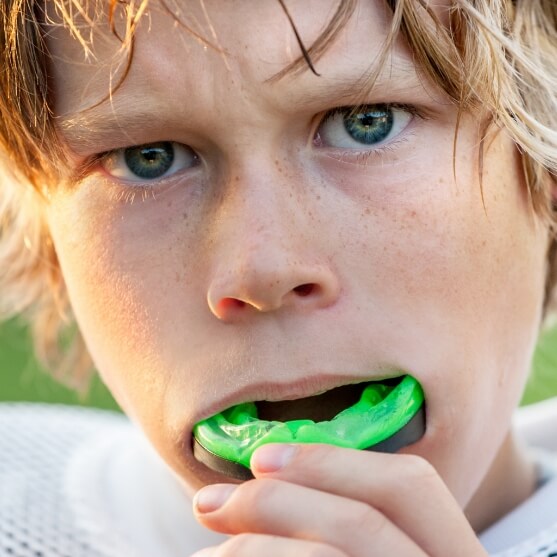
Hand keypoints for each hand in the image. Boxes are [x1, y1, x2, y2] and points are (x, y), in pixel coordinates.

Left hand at [191, 444, 487, 555]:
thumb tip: (269, 475)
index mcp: (453, 556)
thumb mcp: (371, 547)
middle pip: (364, 522)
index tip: (260, 458)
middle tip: (209, 503)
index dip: (332, 461)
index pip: (410, 486)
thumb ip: (345, 524)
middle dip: (276, 501)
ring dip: (253, 547)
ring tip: (207, 554)